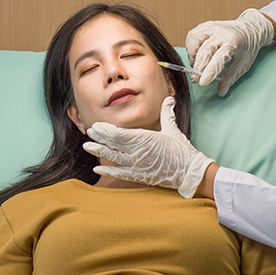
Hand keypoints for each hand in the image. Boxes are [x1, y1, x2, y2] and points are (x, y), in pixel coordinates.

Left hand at [84, 97, 213, 197]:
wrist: (189, 172)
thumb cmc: (181, 150)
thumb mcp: (172, 128)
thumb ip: (166, 112)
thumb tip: (168, 98)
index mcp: (144, 138)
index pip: (118, 133)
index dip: (105, 130)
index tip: (97, 125)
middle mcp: (137, 152)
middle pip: (112, 144)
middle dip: (99, 137)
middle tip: (89, 131)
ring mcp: (137, 165)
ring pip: (113, 157)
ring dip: (99, 151)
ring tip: (87, 146)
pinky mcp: (139, 176)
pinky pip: (120, 173)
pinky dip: (108, 171)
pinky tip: (97, 169)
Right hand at [185, 8, 275, 95]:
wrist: (250, 28)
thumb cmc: (248, 47)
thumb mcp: (244, 64)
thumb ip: (231, 77)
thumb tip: (221, 92)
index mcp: (234, 42)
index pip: (219, 58)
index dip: (210, 71)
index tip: (202, 83)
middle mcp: (221, 32)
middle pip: (205, 51)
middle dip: (199, 68)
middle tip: (196, 80)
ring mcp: (212, 27)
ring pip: (195, 42)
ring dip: (193, 57)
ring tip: (198, 66)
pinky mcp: (205, 25)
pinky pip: (193, 36)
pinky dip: (191, 47)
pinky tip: (196, 55)